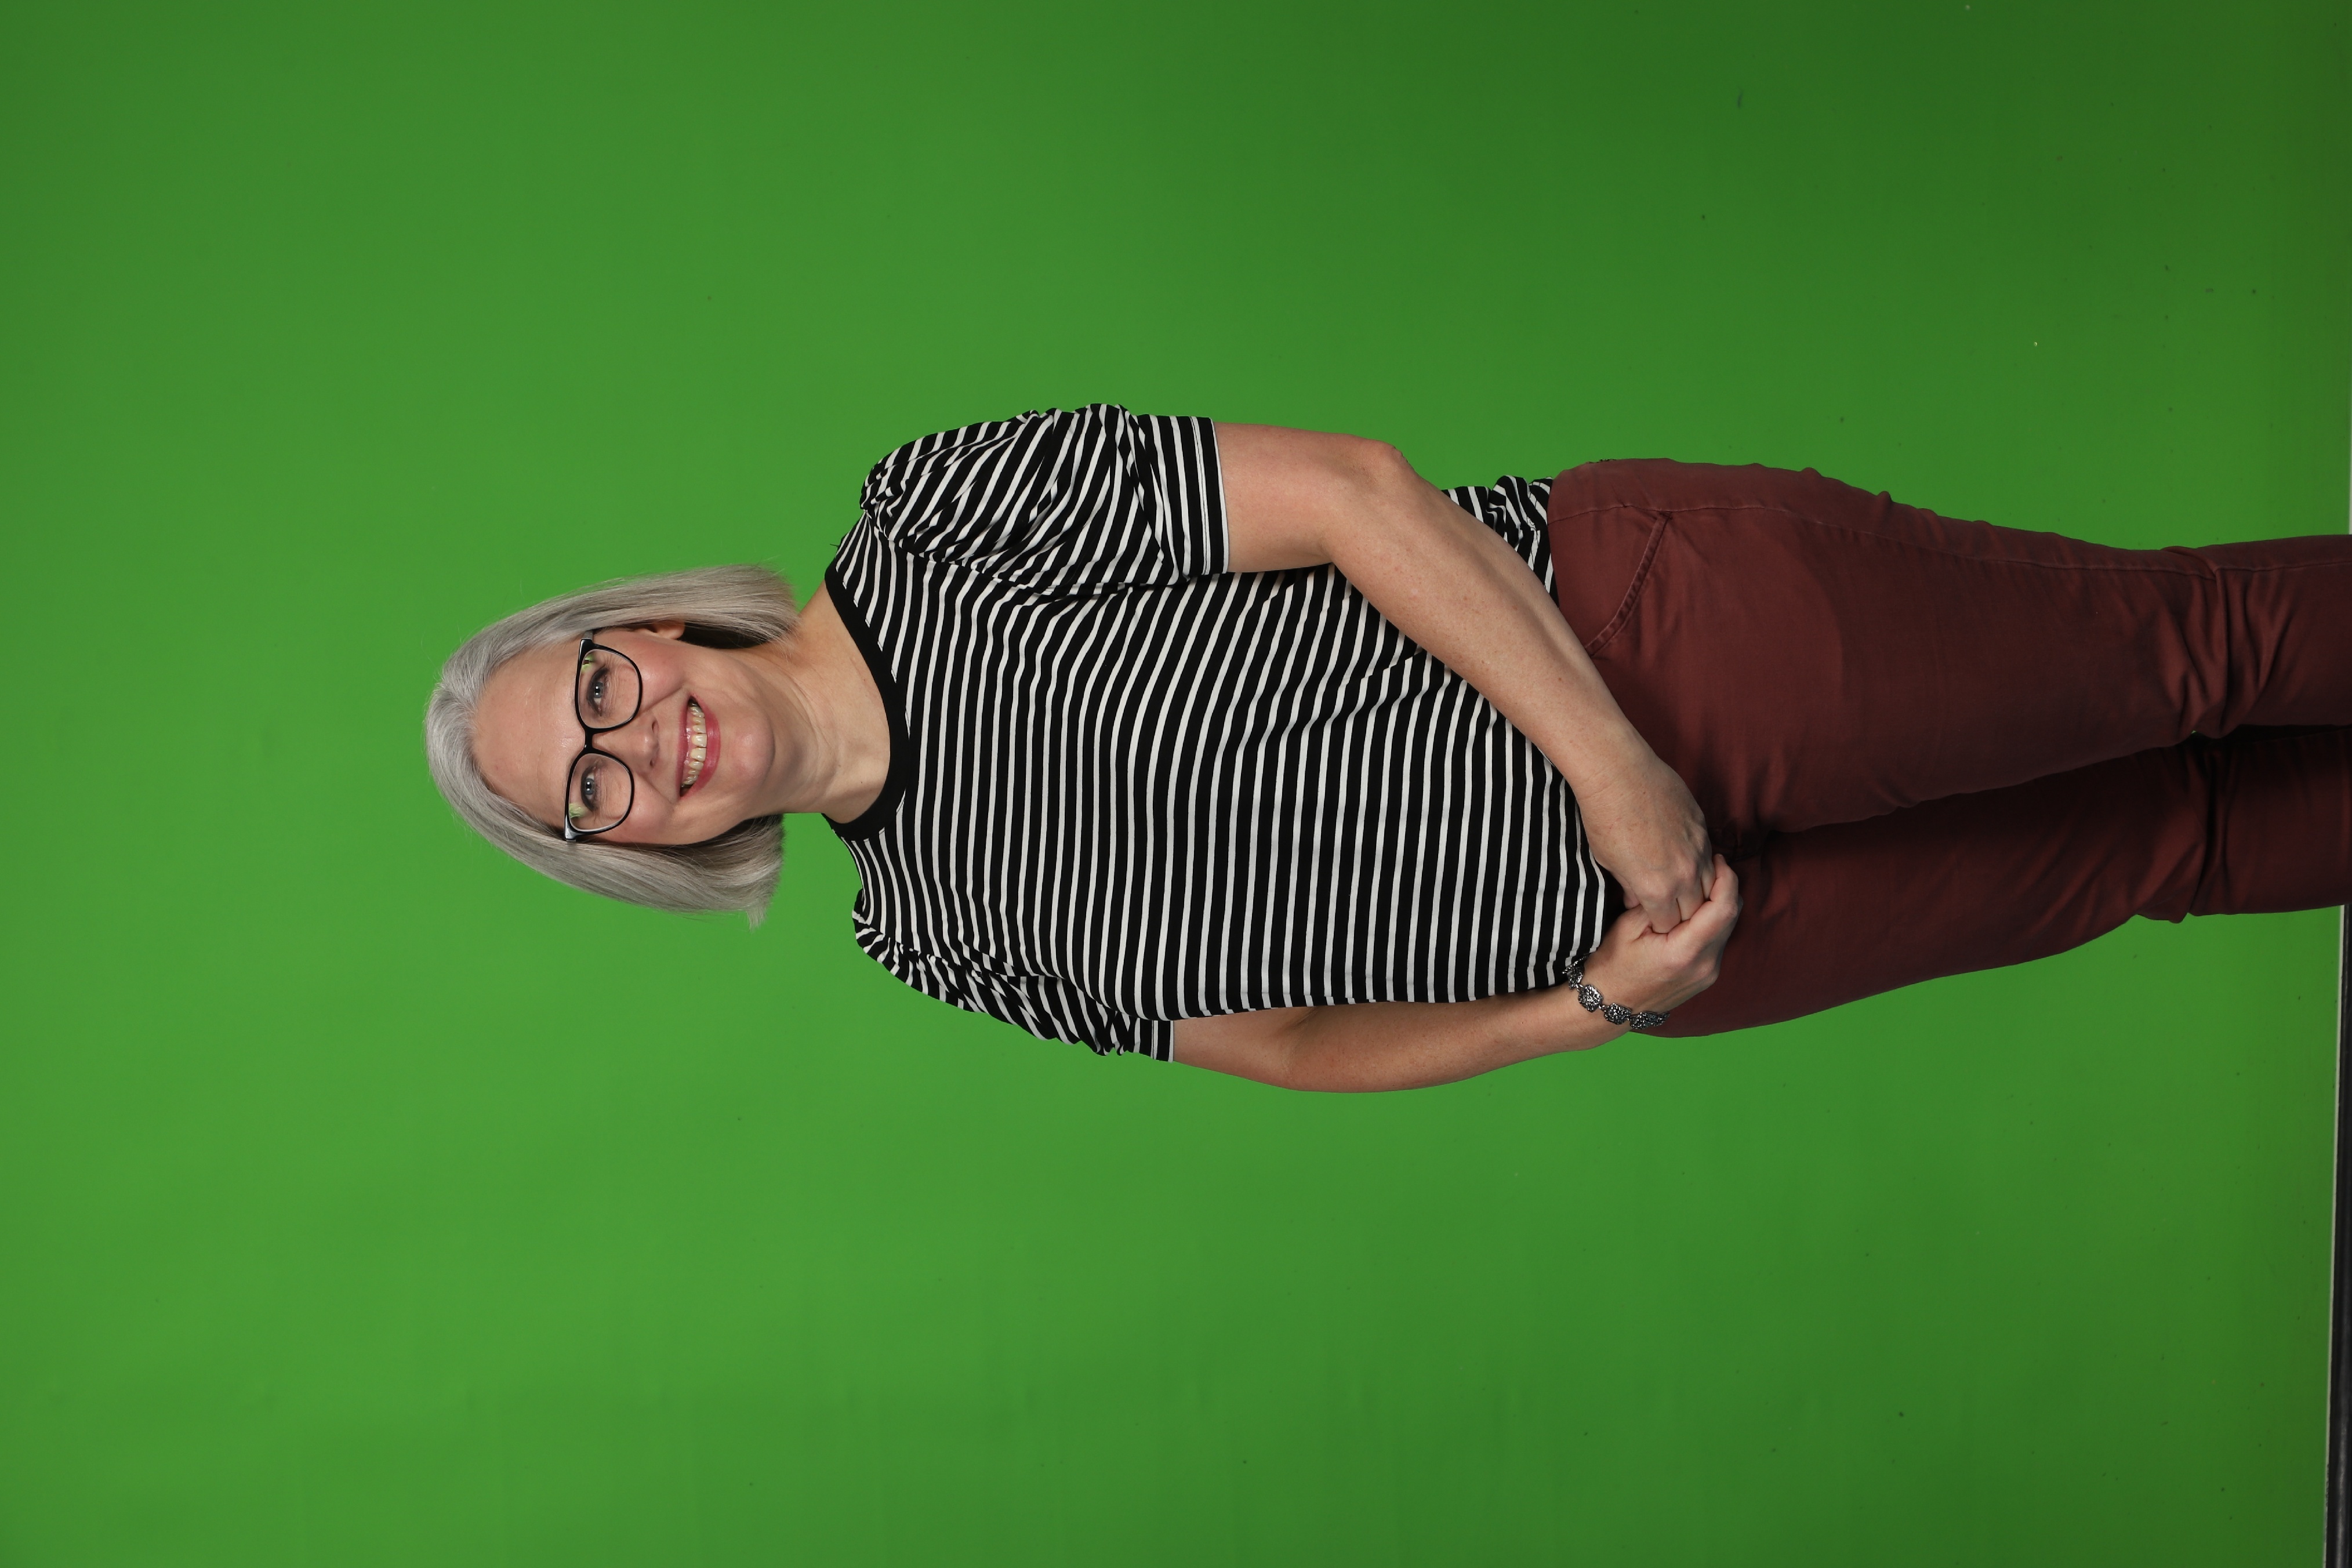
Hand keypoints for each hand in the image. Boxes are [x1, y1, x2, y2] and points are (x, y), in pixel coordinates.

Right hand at [1577, 856, 1740, 1020]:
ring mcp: (1708, 974)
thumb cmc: (1612, 965)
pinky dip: (1714, 920)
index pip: (1723, 909)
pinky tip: (1695, 909)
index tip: (1716, 860)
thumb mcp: (1628, 927)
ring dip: (1721, 903)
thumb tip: (1683, 880)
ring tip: (1702, 884)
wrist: (1609, 1006)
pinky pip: (1719, 941)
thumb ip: (1660, 904)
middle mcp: (1704, 966)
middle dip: (1726, 886)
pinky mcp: (1706, 977)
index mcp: (1684, 953)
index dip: (1726, 879)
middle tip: (1711, 865)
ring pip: (1729, 928)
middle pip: (1733, 916)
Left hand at [1581, 746, 1715, 932]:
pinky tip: (1687, 861)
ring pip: (1710, 883)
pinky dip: (1701, 864)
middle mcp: (1684, 873)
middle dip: (1683, 914)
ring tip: (1682, 889)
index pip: (1670, 925)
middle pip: (1695, 909)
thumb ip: (1628, 886)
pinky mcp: (1702, 826)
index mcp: (1657, 889)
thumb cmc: (1603, 818)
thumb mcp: (1608, 861)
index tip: (1655, 922)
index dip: (1662, 926)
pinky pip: (1710, 856)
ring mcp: (1697, 849)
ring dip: (1698, 890)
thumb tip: (1636, 901)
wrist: (1618, 773)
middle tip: (1670, 909)